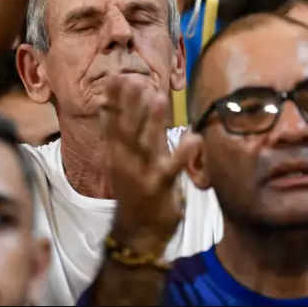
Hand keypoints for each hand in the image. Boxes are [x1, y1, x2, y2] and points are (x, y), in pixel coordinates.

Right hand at [103, 75, 197, 253]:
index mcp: (117, 154)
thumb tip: (112, 106)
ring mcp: (143, 174)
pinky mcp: (160, 187)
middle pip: (126, 130)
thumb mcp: (124, 161)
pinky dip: (183, 154)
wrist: (138, 232)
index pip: (113, 122)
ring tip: (159, 98)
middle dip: (128, 104)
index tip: (114, 76)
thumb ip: (124, 134)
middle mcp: (126, 162)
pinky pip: (173, 169)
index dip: (114, 100)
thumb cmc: (135, 190)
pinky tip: (194, 138)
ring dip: (153, 122)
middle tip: (131, 78)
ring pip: (147, 145)